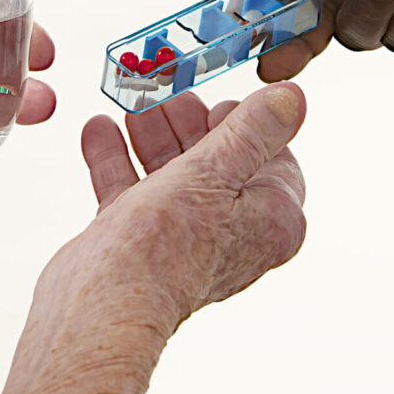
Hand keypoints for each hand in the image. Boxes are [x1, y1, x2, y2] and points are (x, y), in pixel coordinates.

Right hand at [0, 84, 305, 393]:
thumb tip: (293, 98)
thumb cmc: (166, 249)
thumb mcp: (216, 170)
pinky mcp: (137, 242)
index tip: (221, 99)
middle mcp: (230, 232)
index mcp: (268, 220)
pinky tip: (100, 128)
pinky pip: (129, 189)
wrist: (102, 303)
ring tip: (133, 103)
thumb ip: (254, 130)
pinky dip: (115, 157)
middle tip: (169, 90)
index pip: (272, 160)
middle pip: (215, 160)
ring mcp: (182, 237)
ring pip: (169, 172)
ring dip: (150, 134)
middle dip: (188, 123)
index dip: (247, 124)